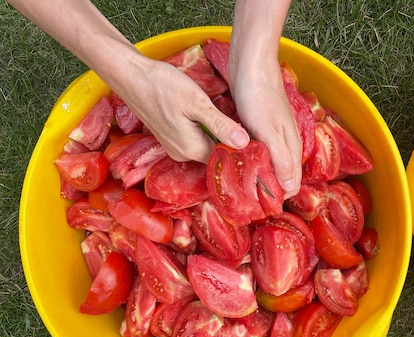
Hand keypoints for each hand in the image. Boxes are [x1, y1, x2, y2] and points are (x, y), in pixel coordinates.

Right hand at [114, 56, 249, 162]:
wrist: (131, 76)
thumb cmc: (162, 85)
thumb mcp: (197, 103)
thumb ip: (220, 125)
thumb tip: (244, 143)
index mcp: (191, 150)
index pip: (226, 157)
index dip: (241, 146)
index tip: (255, 135)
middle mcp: (183, 155)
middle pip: (217, 153)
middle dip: (231, 141)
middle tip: (247, 125)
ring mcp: (175, 148)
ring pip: (207, 146)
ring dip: (219, 135)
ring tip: (232, 119)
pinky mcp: (171, 138)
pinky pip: (196, 140)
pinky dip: (206, 131)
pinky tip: (212, 117)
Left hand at [229, 58, 302, 197]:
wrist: (250, 62)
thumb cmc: (259, 96)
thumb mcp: (270, 131)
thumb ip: (281, 160)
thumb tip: (290, 190)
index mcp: (291, 146)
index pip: (291, 182)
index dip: (279, 197)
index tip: (261, 210)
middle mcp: (285, 142)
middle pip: (281, 174)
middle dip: (268, 189)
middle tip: (247, 204)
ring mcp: (272, 133)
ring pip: (269, 162)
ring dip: (259, 175)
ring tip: (241, 189)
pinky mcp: (258, 125)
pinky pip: (257, 150)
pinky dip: (251, 160)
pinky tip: (238, 163)